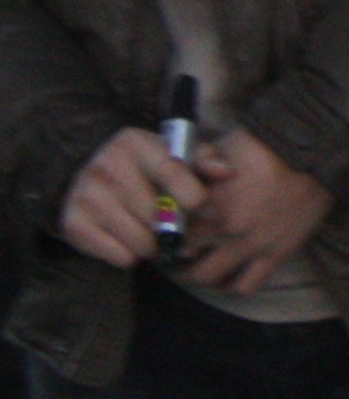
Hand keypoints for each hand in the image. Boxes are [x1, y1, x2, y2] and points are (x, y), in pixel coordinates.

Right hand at [61, 127, 200, 272]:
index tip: (200, 206)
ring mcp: (86, 195)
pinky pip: (120, 256)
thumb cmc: (147, 168)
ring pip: (141, 240)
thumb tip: (226, 172)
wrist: (91, 178)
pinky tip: (128, 239)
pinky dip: (131, 255)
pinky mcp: (73, 223)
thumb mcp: (175, 154)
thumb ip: (204, 160)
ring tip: (150, 231)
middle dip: (173, 226)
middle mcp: (105, 165)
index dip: (192, 195)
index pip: (171, 172)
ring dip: (153, 244)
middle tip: (174, 224)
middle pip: (156, 214)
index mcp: (134, 142)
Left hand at [179, 130, 331, 295]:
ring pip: (209, 278)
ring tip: (205, 265)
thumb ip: (201, 160)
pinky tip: (232, 276)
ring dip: (202, 274)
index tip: (170, 227)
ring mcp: (250, 246)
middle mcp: (224, 229)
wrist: (318, 156)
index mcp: (208, 202)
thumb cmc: (271, 146)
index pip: (172, 226)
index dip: (167, 227)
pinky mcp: (275, 255)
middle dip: (179, 255)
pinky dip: (234, 285)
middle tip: (183, 250)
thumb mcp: (227, 143)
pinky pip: (246, 285)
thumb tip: (185, 175)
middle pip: (184, 257)